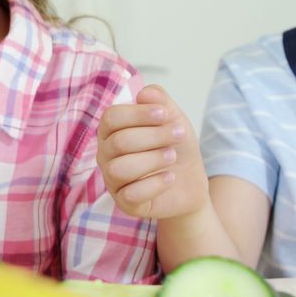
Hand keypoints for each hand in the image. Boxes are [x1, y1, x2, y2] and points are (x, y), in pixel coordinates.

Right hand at [96, 84, 208, 218]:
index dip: (138, 114)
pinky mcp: (124, 203)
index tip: (164, 114)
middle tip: (179, 135)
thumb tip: (144, 93)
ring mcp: (112, 180)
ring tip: (172, 156)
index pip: (111, 117)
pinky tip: (170, 177)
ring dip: (153, 159)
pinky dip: (155, 184)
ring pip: (120, 169)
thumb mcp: (173, 119)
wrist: (189, 182)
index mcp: (111, 131)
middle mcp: (105, 155)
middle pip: (119, 142)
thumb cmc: (175, 146)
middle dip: (154, 136)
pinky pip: (131, 194)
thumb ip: (159, 101)